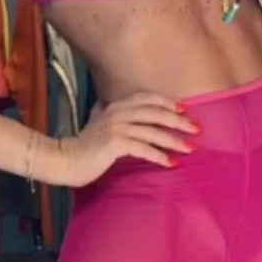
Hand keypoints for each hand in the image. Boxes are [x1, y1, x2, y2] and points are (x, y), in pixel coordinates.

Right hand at [53, 93, 199, 187]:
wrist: (64, 160)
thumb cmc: (86, 148)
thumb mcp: (102, 127)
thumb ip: (117, 119)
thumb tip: (136, 120)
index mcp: (116, 106)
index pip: (147, 98)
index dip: (168, 103)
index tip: (184, 111)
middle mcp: (118, 112)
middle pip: (155, 112)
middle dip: (178, 120)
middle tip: (196, 129)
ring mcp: (116, 127)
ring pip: (152, 131)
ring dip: (173, 140)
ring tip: (189, 148)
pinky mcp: (115, 143)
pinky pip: (143, 148)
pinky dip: (159, 155)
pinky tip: (170, 163)